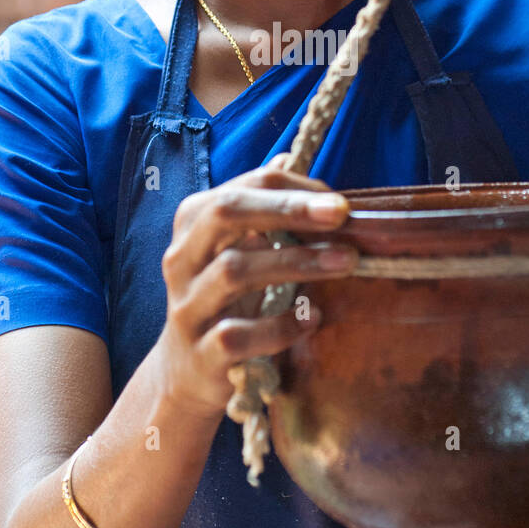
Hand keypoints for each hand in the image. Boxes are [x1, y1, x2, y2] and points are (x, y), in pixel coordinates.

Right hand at [153, 153, 358, 421]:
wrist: (186, 370)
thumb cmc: (223, 298)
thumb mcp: (233, 246)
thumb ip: (258, 206)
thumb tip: (287, 157)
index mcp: (193, 223)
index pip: (242, 188)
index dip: (293, 189)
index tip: (340, 201)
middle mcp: (183, 257)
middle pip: (227, 214)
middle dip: (288, 209)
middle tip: (342, 214)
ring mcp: (188, 304)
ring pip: (235, 271)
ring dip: (296, 262)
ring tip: (345, 262)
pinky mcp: (201, 352)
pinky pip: (239, 334)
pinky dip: (280, 327)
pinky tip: (311, 318)